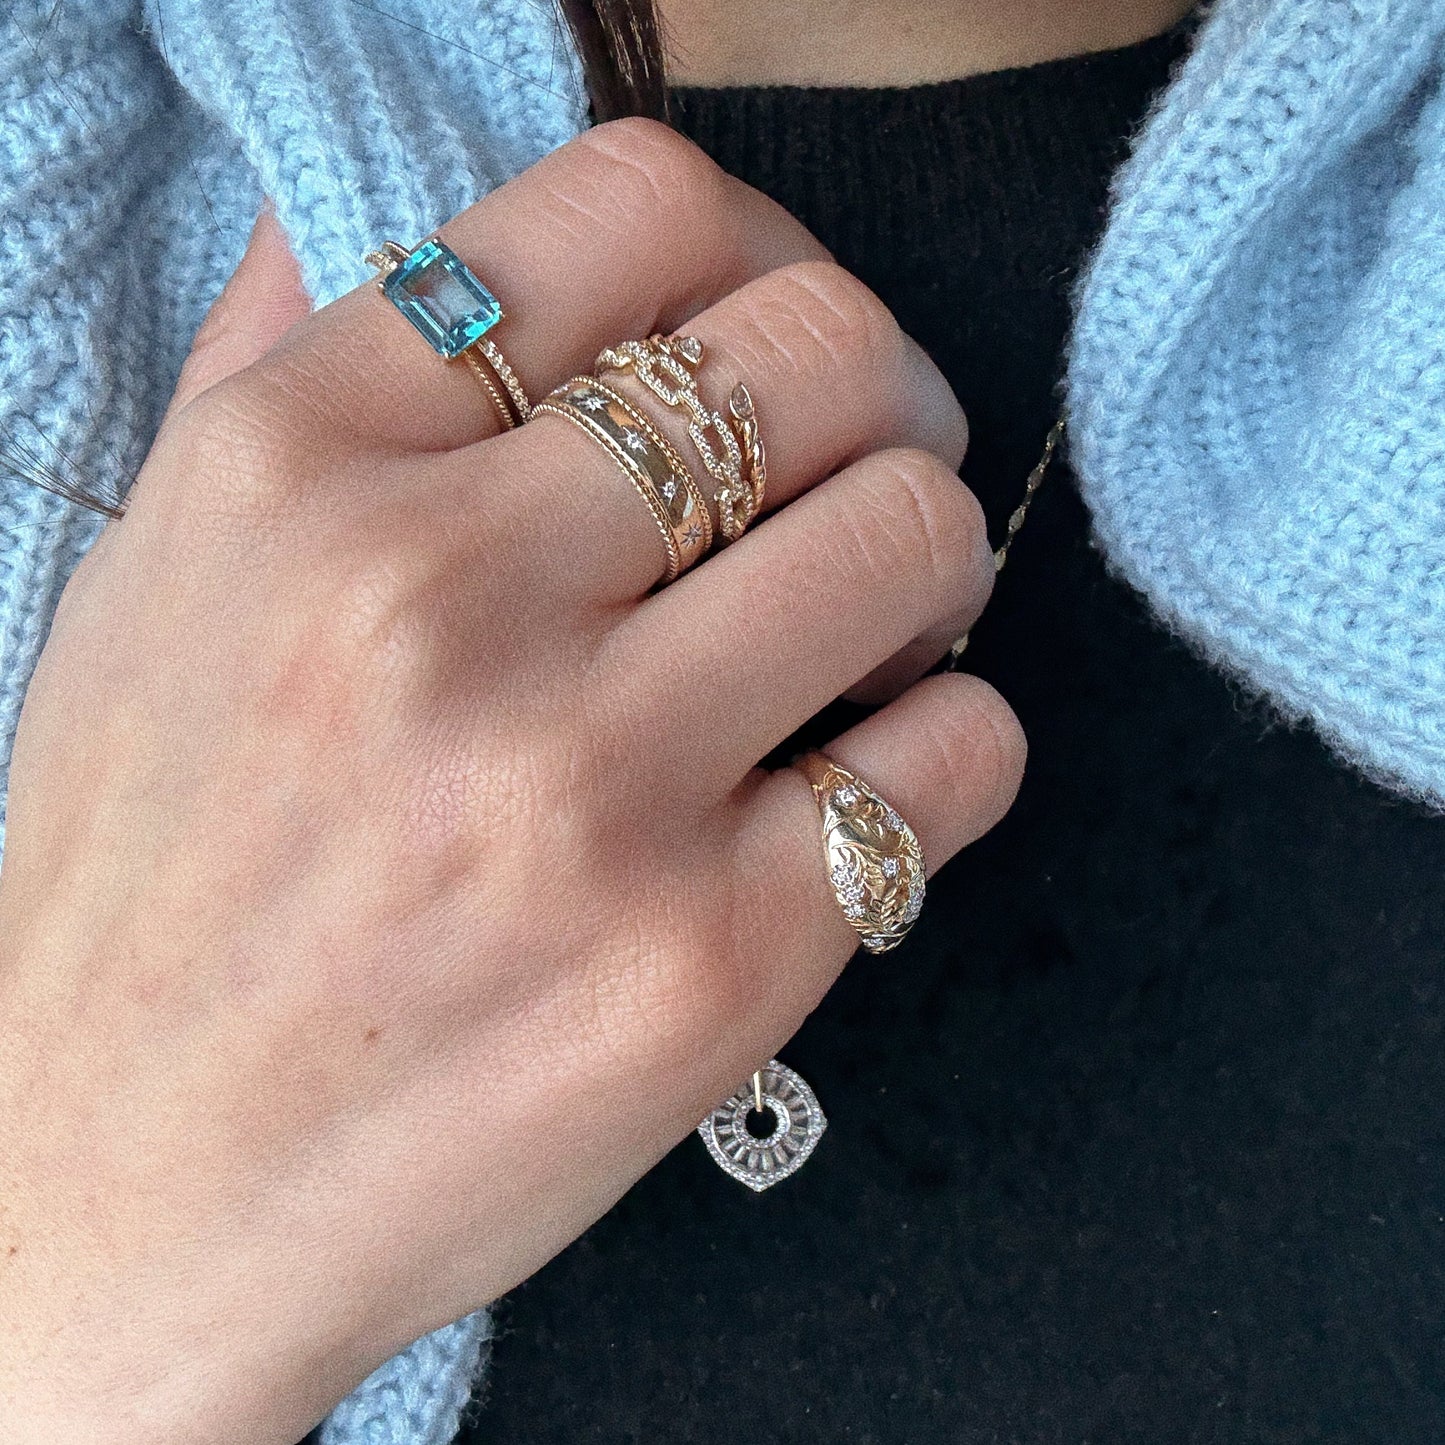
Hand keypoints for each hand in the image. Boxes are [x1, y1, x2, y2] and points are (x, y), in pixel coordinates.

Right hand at [0, 119, 1023, 1444]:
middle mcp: (437, 604)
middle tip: (855, 471)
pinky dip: (944, 744)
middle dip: (879, 396)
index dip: (746, 247)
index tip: (750, 332)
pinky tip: (855, 779)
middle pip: (821, 348)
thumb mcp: (165, 577)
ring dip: (925, 566)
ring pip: (916, 530)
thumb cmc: (151, 886)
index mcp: (295, 470)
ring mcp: (584, 789)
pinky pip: (958, 753)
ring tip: (860, 630)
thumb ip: (295, 360)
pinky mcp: (710, 961)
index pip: (634, 203)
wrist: (119, 1190)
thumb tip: (440, 213)